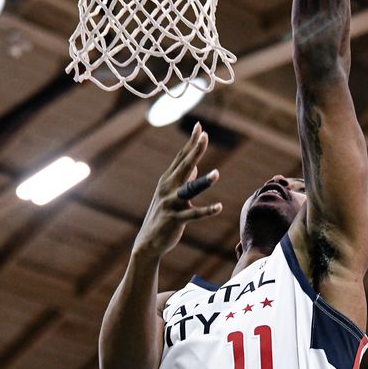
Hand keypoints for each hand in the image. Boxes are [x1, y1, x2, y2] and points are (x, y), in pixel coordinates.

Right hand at [133, 122, 222, 258]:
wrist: (149, 241)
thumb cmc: (163, 215)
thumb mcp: (171, 194)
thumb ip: (183, 179)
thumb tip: (196, 165)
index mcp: (168, 180)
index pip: (181, 157)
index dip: (191, 142)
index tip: (200, 126)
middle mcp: (168, 188)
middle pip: (184, 166)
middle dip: (195, 151)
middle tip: (205, 136)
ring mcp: (171, 203)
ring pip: (189, 189)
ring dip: (204, 182)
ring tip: (217, 173)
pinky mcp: (175, 219)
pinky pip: (193, 214)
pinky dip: (206, 211)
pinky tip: (219, 207)